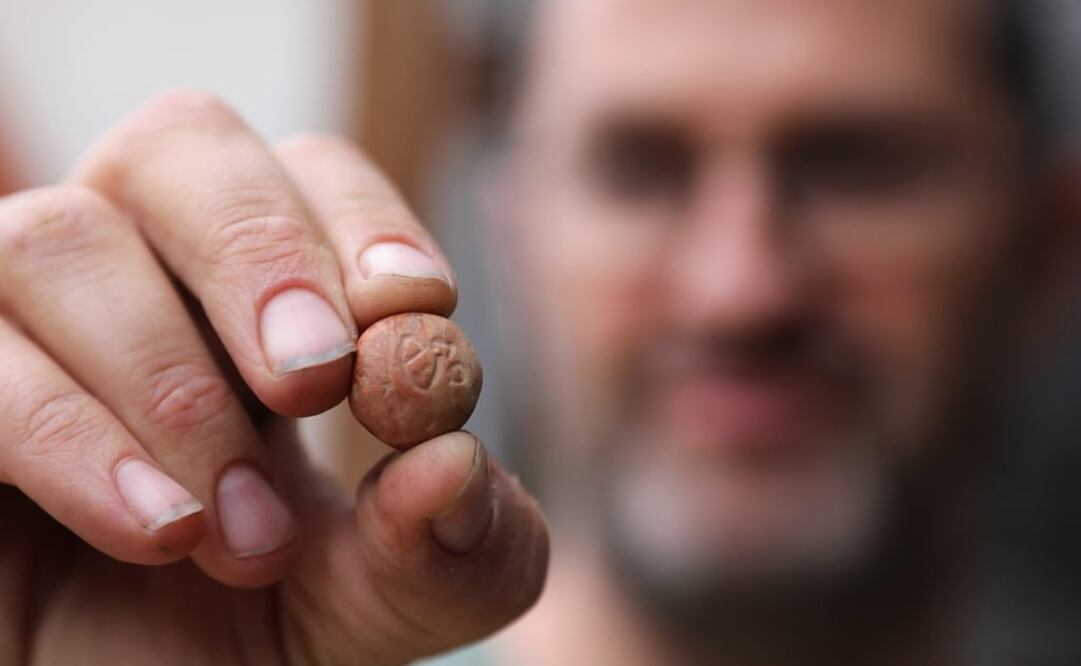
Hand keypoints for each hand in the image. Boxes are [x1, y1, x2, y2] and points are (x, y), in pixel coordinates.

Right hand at [0, 91, 547, 664]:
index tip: (415, 314)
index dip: (363, 222)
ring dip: (170, 383)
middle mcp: (133, 275)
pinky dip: (71, 437)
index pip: (310, 173)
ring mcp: (17, 324)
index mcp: (255, 295)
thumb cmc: (245, 629)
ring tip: (244, 533)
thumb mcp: (385, 597)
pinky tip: (161, 531)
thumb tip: (455, 468)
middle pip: (180, 144)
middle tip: (316, 378)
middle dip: (261, 252)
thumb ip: (459, 547)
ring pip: (57, 236)